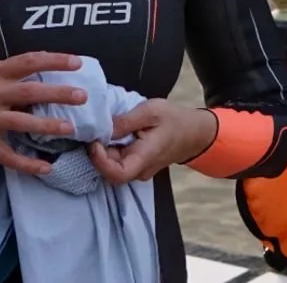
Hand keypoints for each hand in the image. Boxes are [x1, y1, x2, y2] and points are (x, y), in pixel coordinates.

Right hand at [0, 52, 86, 173]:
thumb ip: (4, 74)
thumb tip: (36, 74)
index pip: (29, 61)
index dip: (55, 60)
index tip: (77, 61)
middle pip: (31, 91)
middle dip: (59, 93)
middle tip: (82, 96)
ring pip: (23, 122)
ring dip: (48, 125)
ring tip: (69, 128)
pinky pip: (8, 156)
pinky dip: (27, 164)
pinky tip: (45, 168)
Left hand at [88, 100, 218, 184]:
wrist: (193, 132)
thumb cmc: (174, 120)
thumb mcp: (150, 111)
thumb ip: (126, 121)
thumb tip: (102, 129)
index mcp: (145, 158)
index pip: (117, 174)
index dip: (100, 162)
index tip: (94, 141)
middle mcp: (140, 170)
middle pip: (110, 171)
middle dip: (97, 153)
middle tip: (93, 130)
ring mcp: (138, 170)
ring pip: (112, 167)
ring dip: (103, 151)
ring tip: (101, 129)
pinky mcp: (136, 165)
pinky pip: (118, 161)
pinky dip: (109, 149)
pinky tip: (110, 133)